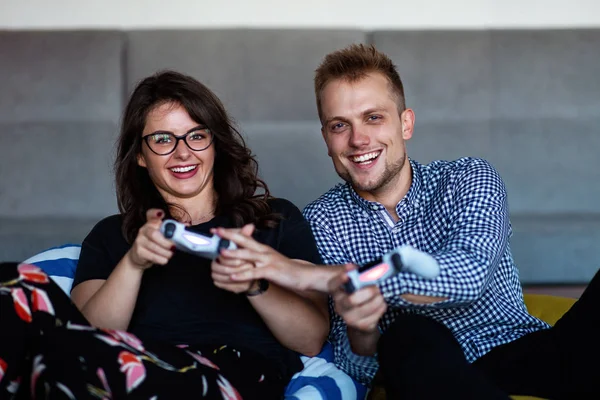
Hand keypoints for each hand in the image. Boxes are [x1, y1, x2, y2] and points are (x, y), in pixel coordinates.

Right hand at [126, 209, 173, 269]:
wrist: (140, 257)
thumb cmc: (155, 244)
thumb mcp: (163, 235)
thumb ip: (174, 230)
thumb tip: (186, 226)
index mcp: (151, 223)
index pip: (150, 214)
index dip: (155, 213)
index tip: (162, 214)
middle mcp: (143, 230)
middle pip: (154, 234)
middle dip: (166, 242)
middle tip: (174, 247)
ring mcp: (139, 241)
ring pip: (154, 247)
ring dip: (166, 252)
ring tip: (170, 254)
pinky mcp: (138, 252)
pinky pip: (153, 256)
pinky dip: (161, 259)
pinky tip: (164, 259)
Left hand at [214, 225, 343, 291]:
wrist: (303, 275)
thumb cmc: (285, 269)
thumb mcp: (270, 259)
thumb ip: (257, 255)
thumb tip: (245, 252)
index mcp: (262, 248)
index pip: (245, 237)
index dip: (231, 232)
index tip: (217, 229)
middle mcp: (264, 251)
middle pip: (244, 240)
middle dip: (229, 236)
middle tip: (215, 231)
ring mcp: (267, 261)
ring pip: (248, 256)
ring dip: (234, 254)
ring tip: (220, 254)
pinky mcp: (270, 271)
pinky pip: (254, 273)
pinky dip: (243, 274)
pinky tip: (233, 276)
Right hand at [328, 264, 386, 332]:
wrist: (358, 315)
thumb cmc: (357, 293)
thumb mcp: (354, 280)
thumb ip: (354, 272)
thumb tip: (352, 267)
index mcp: (337, 292)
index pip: (334, 285)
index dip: (339, 279)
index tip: (347, 275)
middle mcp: (340, 306)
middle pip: (352, 300)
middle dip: (368, 292)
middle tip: (377, 287)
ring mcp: (349, 318)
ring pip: (366, 309)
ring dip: (378, 300)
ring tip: (381, 295)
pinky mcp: (361, 326)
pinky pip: (374, 318)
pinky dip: (381, 309)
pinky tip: (381, 304)